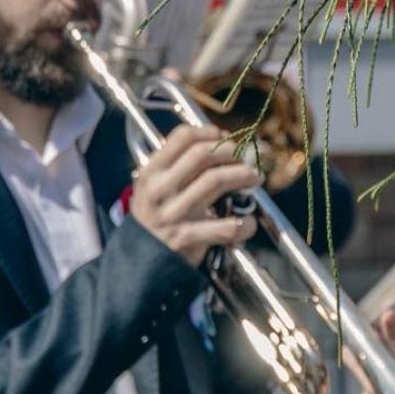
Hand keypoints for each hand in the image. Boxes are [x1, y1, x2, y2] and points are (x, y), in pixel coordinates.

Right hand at [131, 125, 260, 266]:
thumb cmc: (156, 217)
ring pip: (215, 181)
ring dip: (243, 176)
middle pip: (203, 155)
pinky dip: (244, 223)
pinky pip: (225, 226)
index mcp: (152, 172)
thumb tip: (221, 140)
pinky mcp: (186, 238)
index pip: (181, 138)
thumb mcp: (156, 187)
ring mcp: (173, 214)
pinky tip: (248, 221)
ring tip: (255, 178)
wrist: (139, 261)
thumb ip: (181, 166)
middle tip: (250, 157)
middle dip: (233, 151)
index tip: (224, 136)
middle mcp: (160, 189)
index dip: (209, 132)